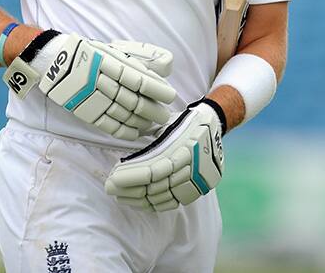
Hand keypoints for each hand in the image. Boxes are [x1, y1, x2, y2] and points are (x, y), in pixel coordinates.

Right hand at [3, 31, 175, 140]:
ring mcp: (90, 96)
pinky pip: (105, 123)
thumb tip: (166, 65)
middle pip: (132, 99)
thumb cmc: (88, 52)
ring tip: (153, 125)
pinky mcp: (82, 109)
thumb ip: (140, 57)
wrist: (52, 59)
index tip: (169, 96)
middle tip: (165, 116)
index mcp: (109, 61)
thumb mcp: (113, 48)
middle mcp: (101, 79)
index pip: (138, 79)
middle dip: (152, 110)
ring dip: (140, 122)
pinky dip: (122, 130)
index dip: (156, 89)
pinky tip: (135, 133)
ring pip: (121, 113)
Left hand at [104, 99, 223, 210]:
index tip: (112, 179)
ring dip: (139, 199)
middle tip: (110, 188)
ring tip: (121, 195)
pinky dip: (155, 204)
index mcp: (183, 148)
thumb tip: (124, 151)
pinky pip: (174, 201)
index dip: (131, 178)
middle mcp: (192, 167)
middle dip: (129, 189)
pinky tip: (140, 202)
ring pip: (163, 197)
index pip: (152, 171)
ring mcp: (197, 180)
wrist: (214, 124)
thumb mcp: (166, 125)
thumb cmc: (184, 121)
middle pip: (155, 187)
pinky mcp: (199, 188)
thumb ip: (148, 141)